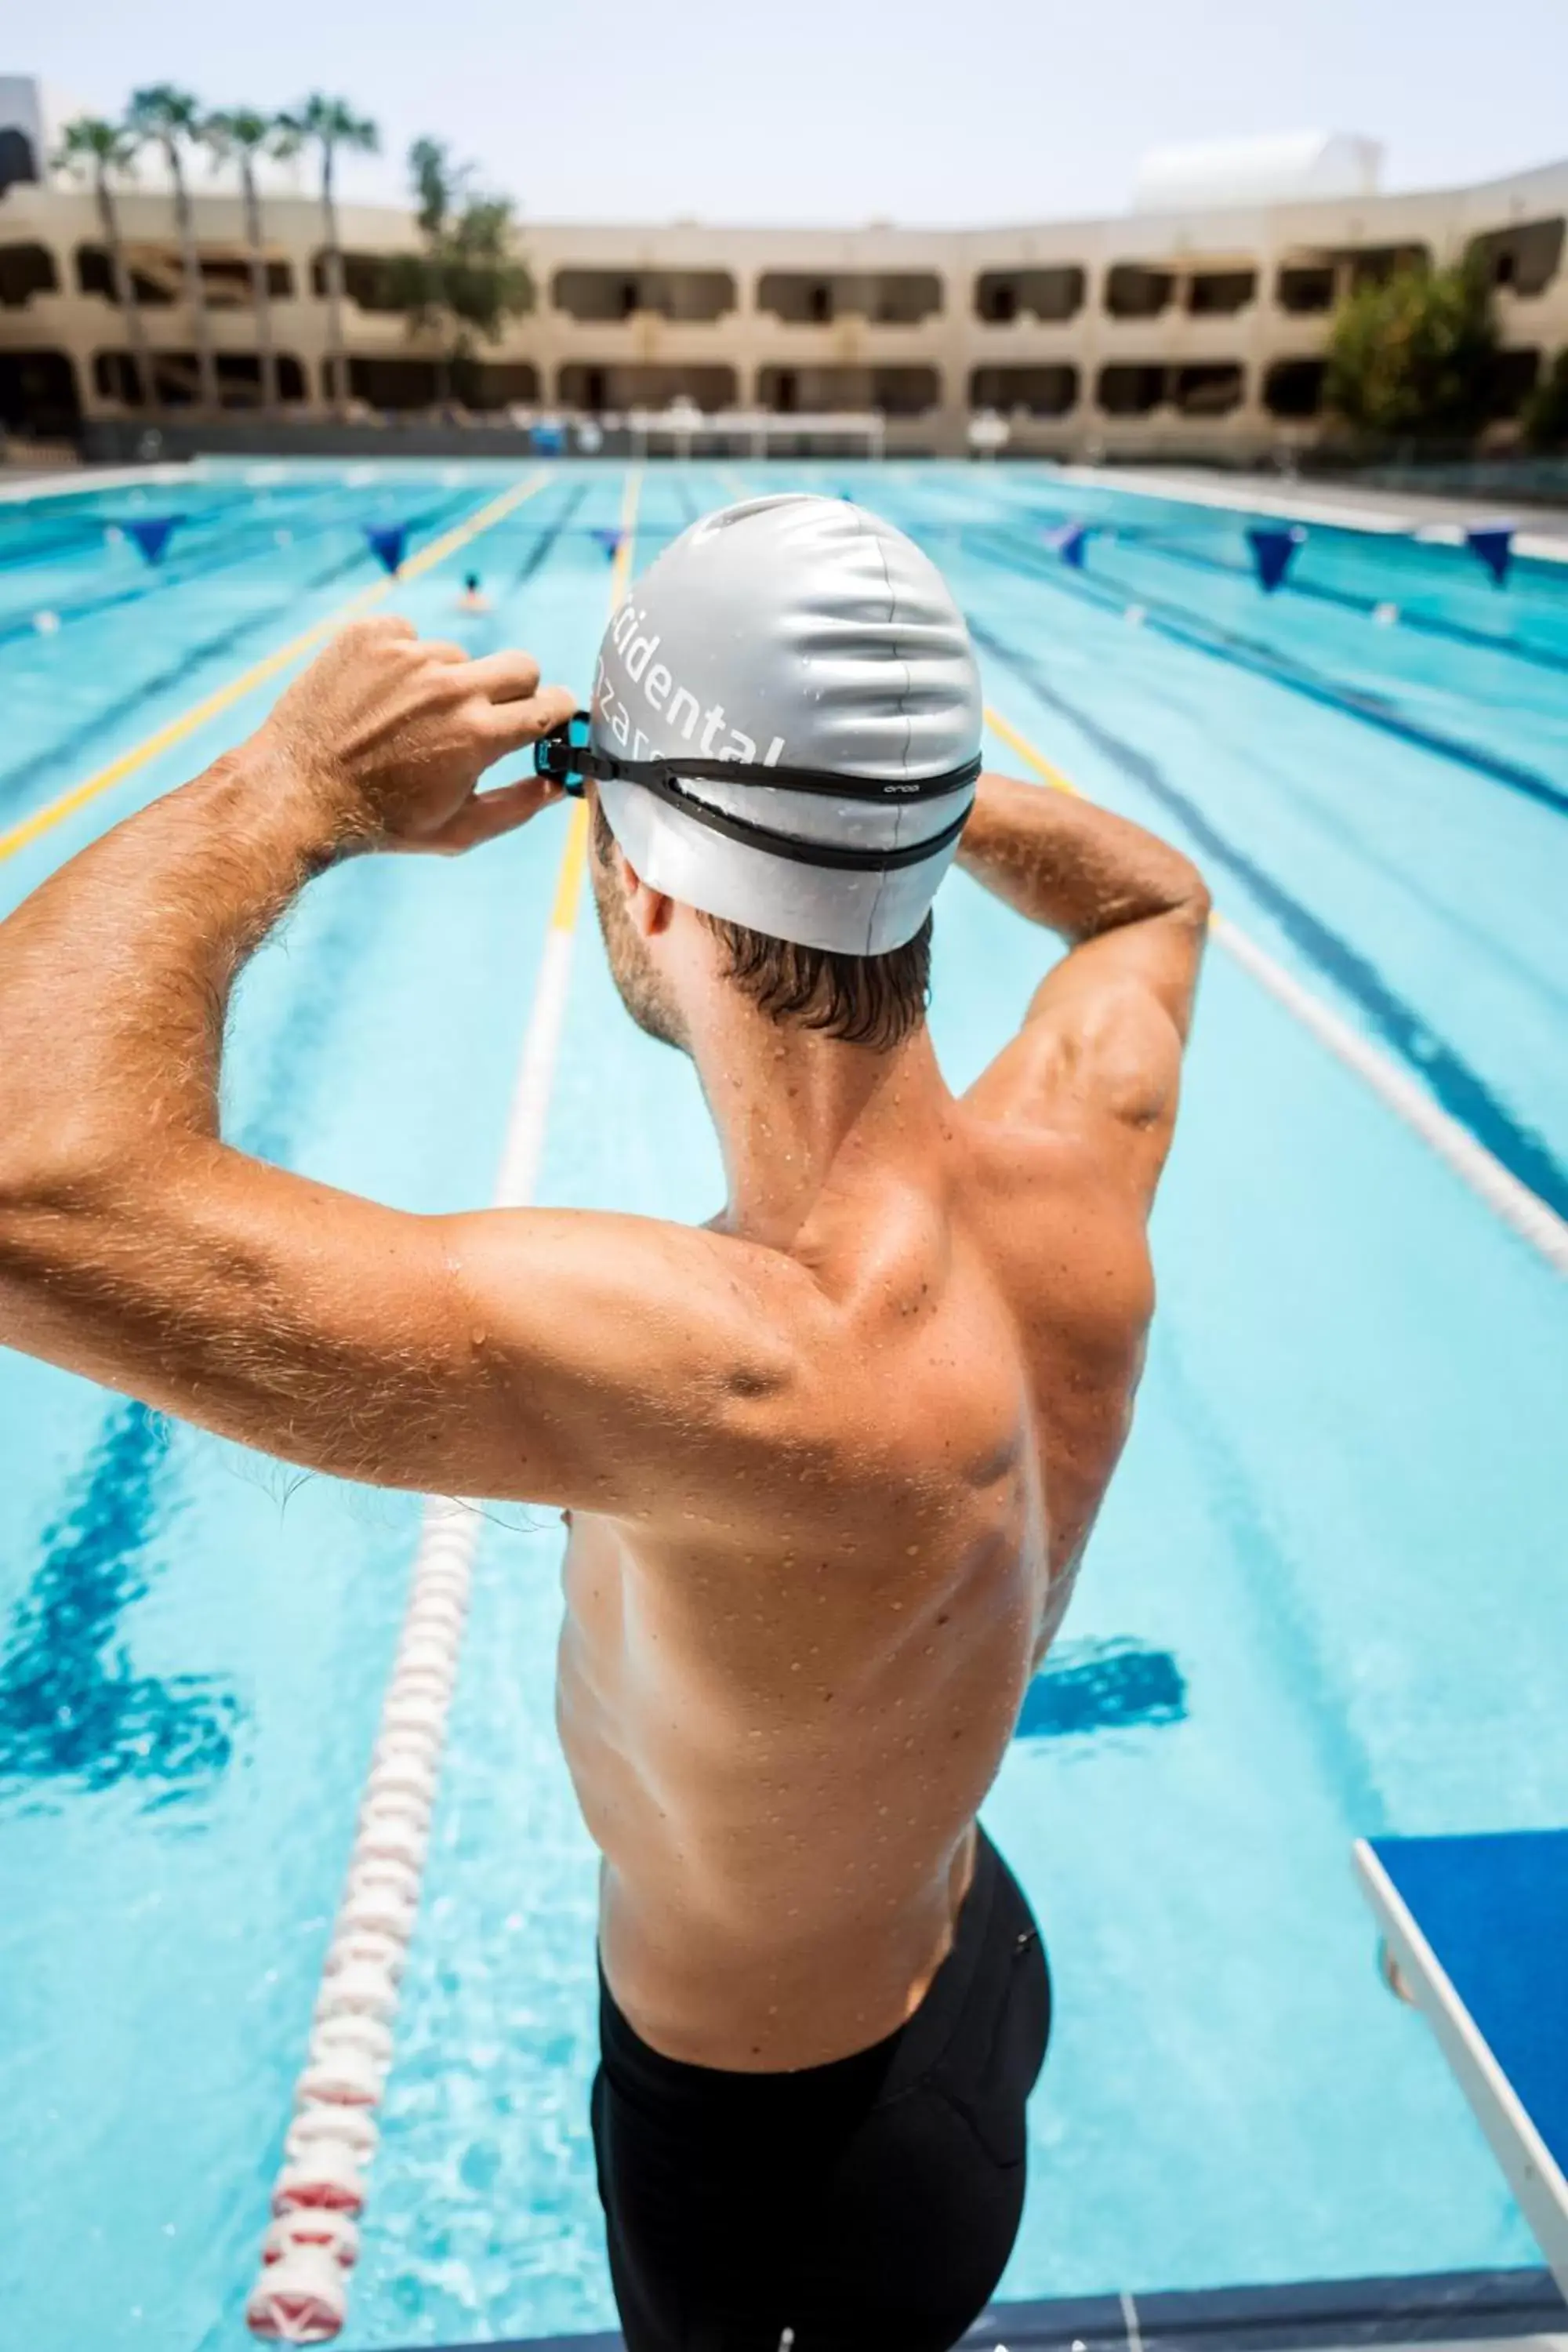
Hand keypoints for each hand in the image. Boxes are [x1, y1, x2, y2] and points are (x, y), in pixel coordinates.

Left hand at [255, 616, 576, 853]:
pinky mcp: (370, 635)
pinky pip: (408, 635)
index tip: (547, 717)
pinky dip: (400, 661)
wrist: (296, 793)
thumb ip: (518, 806)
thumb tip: (558, 784)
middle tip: (488, 712)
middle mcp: (449, 687)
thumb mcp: (458, 831)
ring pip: (457, 656)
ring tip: (406, 720)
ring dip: (446, 682)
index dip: (555, 712)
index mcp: (479, 735)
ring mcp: (408, 655)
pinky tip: (377, 697)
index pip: (549, 703)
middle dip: (518, 688)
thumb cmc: (381, 821)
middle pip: (520, 664)